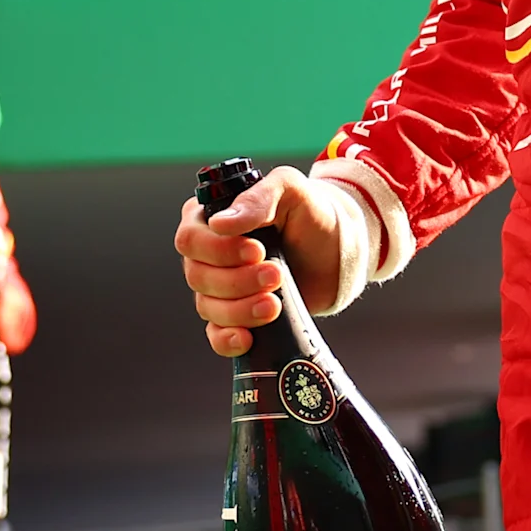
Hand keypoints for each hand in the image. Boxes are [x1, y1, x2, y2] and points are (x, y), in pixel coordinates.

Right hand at [177, 167, 348, 356]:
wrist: (338, 254)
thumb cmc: (311, 215)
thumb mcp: (291, 191)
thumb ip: (258, 198)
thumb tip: (221, 223)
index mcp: (210, 218)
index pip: (191, 239)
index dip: (220, 250)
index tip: (257, 250)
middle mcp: (208, 254)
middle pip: (198, 276)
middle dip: (238, 281)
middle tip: (276, 275)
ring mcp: (219, 288)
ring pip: (208, 307)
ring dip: (240, 309)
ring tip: (274, 304)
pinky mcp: (235, 316)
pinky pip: (216, 335)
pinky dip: (227, 340)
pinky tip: (247, 338)